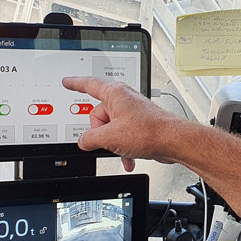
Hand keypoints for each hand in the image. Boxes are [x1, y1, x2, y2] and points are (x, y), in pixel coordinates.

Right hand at [61, 77, 186, 170]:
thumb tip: (84, 142)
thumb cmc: (149, 132)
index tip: (67, 82)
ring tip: (124, 151)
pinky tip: (129, 158)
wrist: (173, 142)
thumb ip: (89, 139)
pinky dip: (124, 148)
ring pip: (111, 129)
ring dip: (114, 144)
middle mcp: (124, 99)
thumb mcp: (109, 138)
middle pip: (98, 116)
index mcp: (115, 94)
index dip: (75, 84)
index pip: (89, 85)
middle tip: (108, 142)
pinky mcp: (139, 124)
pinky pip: (123, 135)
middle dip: (101, 134)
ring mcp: (132, 112)